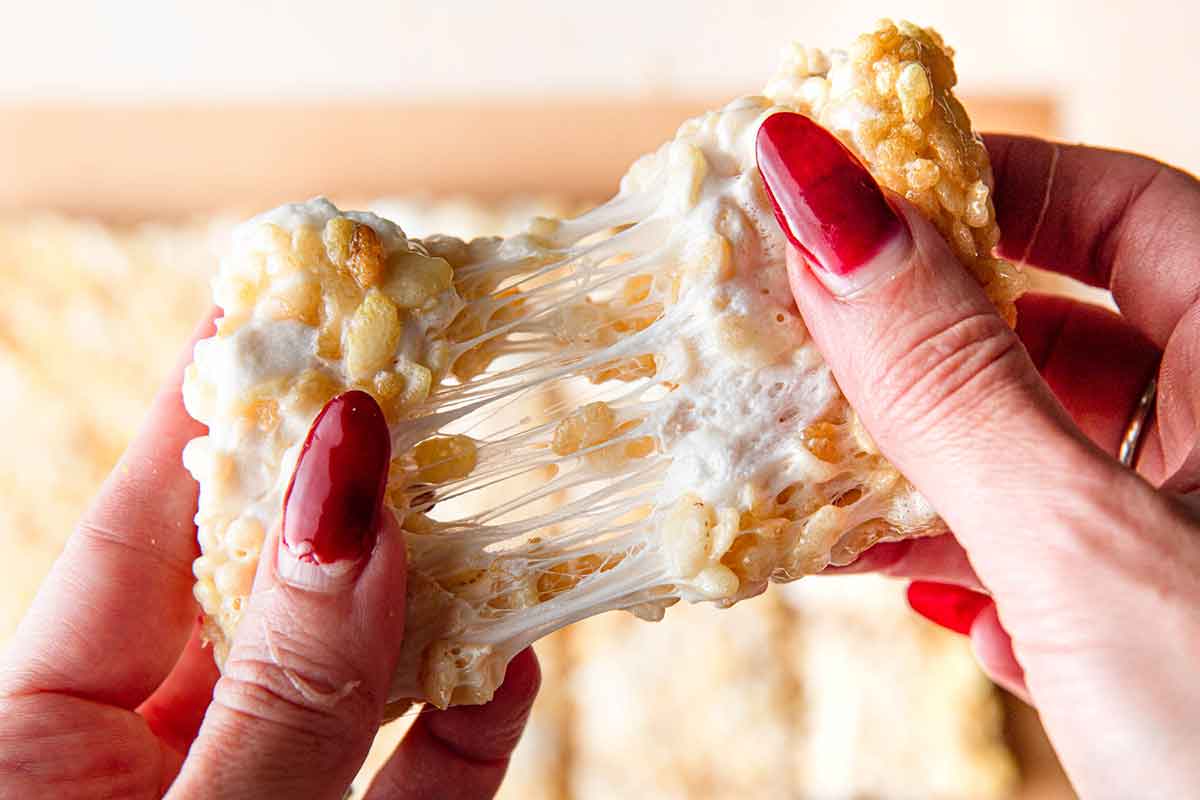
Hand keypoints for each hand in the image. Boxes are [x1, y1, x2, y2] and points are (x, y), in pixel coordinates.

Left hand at [0, 314, 538, 798]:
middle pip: (256, 593)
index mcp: (45, 750)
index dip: (199, 418)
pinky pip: (409, 781)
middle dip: (341, 493)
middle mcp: (150, 768)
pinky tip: (512, 660)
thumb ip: (286, 681)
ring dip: (431, 606)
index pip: (131, 540)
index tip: (258, 306)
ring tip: (491, 505)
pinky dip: (464, 726)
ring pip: (347, 684)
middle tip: (411, 381)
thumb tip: (353, 483)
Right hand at [757, 114, 1199, 798]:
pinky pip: (1049, 548)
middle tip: (804, 336)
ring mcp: (1196, 533)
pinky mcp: (1163, 621)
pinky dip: (975, 560)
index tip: (845, 199)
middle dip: (924, 341)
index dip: (981, 187)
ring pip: (1042, 450)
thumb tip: (829, 217)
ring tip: (825, 477)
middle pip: (1063, 329)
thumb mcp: (1083, 542)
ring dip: (928, 465)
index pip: (1119, 208)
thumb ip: (952, 383)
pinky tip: (927, 593)